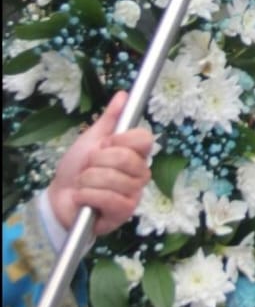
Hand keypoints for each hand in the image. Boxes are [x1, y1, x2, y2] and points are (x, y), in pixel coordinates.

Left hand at [48, 93, 153, 235]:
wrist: (59, 198)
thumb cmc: (77, 168)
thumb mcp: (91, 139)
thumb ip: (110, 118)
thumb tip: (124, 94)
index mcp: (136, 154)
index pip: (144, 139)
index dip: (119, 140)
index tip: (103, 144)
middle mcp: (140, 173)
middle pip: (125, 158)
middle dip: (96, 162)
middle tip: (88, 168)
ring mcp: (134, 194)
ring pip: (113, 178)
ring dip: (88, 181)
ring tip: (83, 185)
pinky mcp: (124, 213)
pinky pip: (108, 198)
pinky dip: (88, 196)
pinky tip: (83, 198)